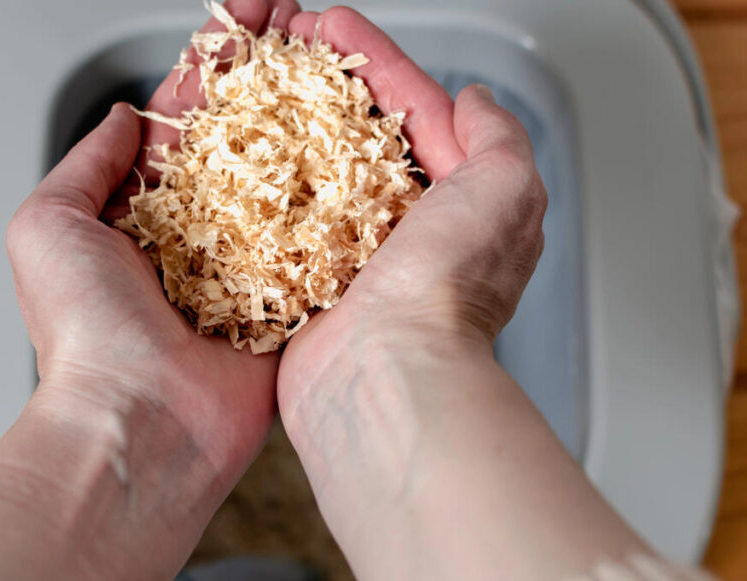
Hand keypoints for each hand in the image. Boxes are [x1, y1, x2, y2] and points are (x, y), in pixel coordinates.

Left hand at [5, 0, 300, 481]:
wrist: (139, 423)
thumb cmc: (84, 333)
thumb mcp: (46, 224)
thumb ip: (85, 163)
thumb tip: (125, 117)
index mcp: (147, 210)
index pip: (190, 117)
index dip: (218, 62)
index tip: (251, 16)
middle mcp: (204, 234)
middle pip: (249, 139)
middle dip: (277, 80)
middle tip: (308, 28)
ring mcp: (253, 265)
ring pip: (294, 182)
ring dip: (319, 125)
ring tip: (346, 67)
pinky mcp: (294, 300)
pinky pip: (326, 242)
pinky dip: (346, 200)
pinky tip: (371, 150)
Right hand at [271, 9, 642, 580]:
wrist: (385, 379)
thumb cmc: (448, 294)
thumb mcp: (507, 191)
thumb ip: (499, 137)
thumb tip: (479, 103)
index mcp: (459, 205)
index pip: (417, 110)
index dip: (376, 59)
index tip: (332, 24)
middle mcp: (409, 233)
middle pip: (362, 138)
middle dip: (326, 87)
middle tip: (287, 46)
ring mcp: (355, 260)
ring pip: (318, 177)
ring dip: (291, 131)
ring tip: (256, 90)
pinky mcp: (308, 287)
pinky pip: (284, 225)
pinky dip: (265, 191)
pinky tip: (239, 161)